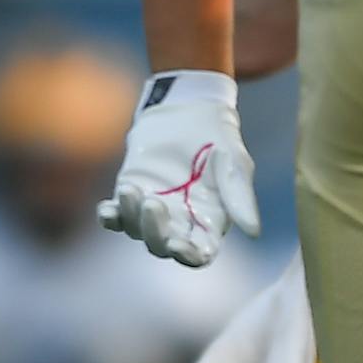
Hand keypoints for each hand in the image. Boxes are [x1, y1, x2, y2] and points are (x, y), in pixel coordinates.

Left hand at [98, 71, 259, 268]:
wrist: (188, 106)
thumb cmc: (218, 137)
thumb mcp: (233, 163)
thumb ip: (240, 197)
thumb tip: (254, 232)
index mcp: (207, 222)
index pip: (197, 253)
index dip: (187, 256)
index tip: (176, 246)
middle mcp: (179, 222)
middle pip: (162, 246)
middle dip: (154, 232)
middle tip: (151, 203)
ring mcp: (153, 209)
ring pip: (136, 231)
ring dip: (130, 218)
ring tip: (129, 190)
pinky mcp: (131, 193)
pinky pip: (116, 216)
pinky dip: (110, 217)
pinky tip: (108, 209)